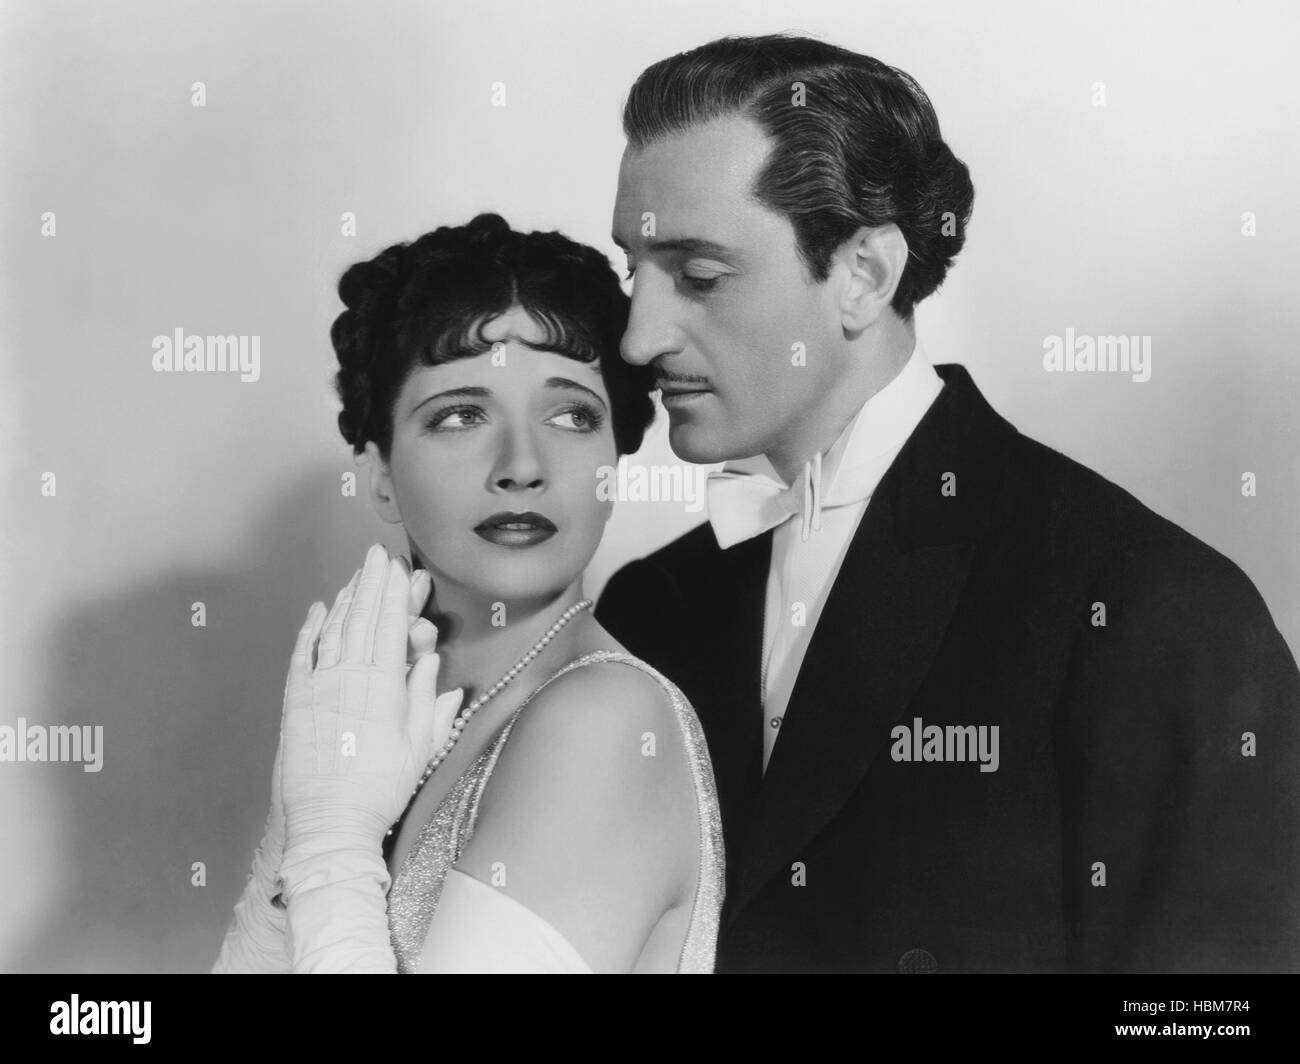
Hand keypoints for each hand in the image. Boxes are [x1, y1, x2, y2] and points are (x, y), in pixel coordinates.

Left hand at [279, 543, 463, 855]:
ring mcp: (318, 687)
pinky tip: (318, 611)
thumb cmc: (381, 790)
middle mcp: (348, 677)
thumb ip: (428, 702)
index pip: (390, 625)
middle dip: (370, 583)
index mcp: (384, 686)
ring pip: (333, 630)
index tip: (398, 568)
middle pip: (361, 618)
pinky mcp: (295, 702)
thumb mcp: (420, 748)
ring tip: (355, 575)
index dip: (394, 593)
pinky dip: (311, 630)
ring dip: (345, 599)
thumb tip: (431, 667)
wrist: (329, 823)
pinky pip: (303, 655)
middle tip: (376, 555)